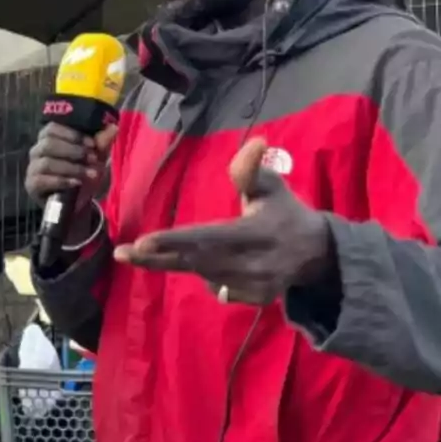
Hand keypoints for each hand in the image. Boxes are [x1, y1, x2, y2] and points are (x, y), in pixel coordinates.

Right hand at [25, 123, 117, 207]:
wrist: (79, 204)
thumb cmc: (84, 175)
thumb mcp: (96, 158)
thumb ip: (101, 143)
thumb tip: (113, 127)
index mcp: (49, 139)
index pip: (52, 128)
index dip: (72, 134)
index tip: (92, 144)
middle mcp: (37, 151)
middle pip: (48, 143)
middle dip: (73, 150)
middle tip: (92, 159)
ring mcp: (33, 168)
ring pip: (47, 162)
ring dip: (71, 167)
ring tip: (89, 173)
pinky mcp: (31, 185)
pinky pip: (42, 180)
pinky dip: (61, 180)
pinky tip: (75, 183)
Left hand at [113, 138, 333, 304]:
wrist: (318, 254)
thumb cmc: (285, 212)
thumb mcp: (272, 186)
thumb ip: (252, 169)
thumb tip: (255, 142)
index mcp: (257, 232)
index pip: (207, 238)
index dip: (174, 241)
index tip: (142, 242)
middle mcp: (255, 263)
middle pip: (196, 262)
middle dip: (156, 258)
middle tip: (122, 253)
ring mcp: (256, 285)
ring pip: (203, 274)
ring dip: (181, 262)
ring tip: (173, 249)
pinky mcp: (255, 299)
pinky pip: (216, 287)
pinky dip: (207, 273)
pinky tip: (215, 262)